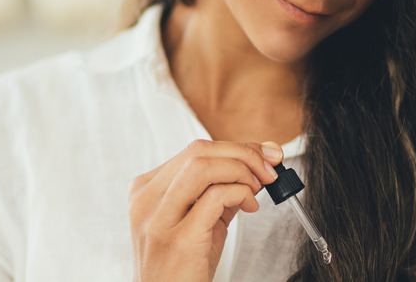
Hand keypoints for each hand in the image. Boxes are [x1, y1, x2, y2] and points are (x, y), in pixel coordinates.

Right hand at [129, 140, 283, 281]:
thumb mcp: (199, 221)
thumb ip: (221, 191)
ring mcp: (159, 219)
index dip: (237, 147)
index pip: (195, 150)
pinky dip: (240, 193)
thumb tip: (258, 165)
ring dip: (241, 170)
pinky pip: (215, 197)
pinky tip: (249, 205)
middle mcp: (147, 200)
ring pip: (203, 166)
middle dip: (244, 153)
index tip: (265, 154)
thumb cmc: (182, 268)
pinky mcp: (179, 239)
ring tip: (256, 188)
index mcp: (148, 190)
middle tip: (268, 170)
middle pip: (199, 151)